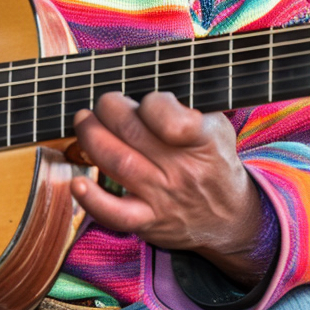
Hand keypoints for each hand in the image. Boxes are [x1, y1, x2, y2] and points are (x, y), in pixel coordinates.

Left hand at [71, 92, 267, 284]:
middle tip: (105, 104)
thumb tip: (143, 88)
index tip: (147, 100)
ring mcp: (162, 197)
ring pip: (118, 162)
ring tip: (85, 121)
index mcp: (202, 140)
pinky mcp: (147, 220)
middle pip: (131, 131)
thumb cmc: (214, 160)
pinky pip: (116, 215)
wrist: (230, 218)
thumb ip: (185, 105)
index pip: (169, 117)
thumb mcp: (216, 125)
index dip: (151, 103)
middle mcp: (181, 170)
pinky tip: (78, 183)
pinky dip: (93, 200)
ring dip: (92, 136)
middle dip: (108, 108)